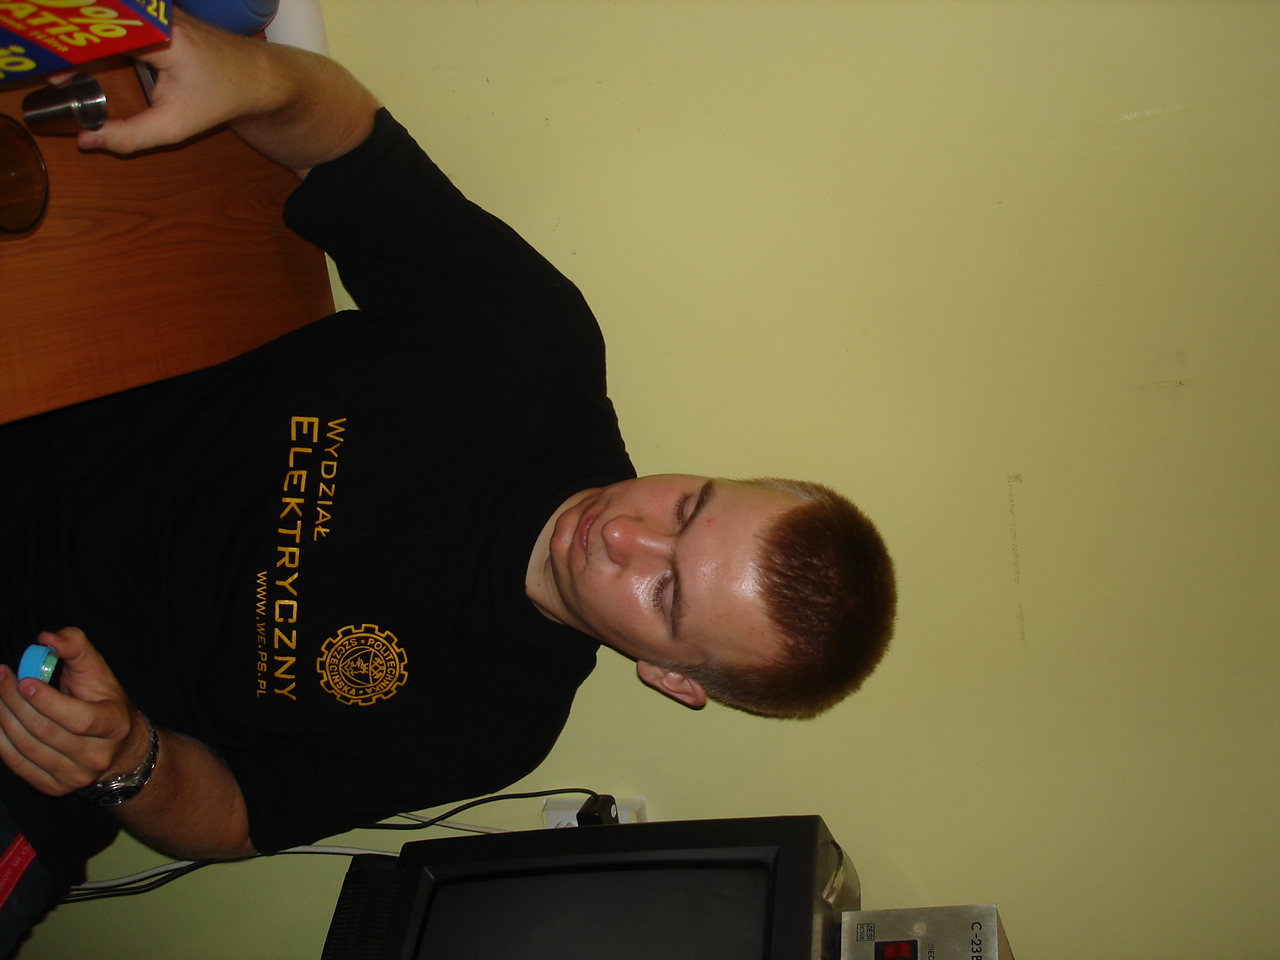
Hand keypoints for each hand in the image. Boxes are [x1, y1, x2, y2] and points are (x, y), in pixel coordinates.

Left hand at [0, 627, 147, 797]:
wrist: (119, 747)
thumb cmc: (103, 700)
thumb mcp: (98, 670)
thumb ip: (76, 646)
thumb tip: (46, 638)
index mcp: (114, 725)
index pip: (78, 719)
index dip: (47, 702)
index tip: (24, 680)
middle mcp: (97, 756)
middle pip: (46, 732)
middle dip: (15, 703)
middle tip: (0, 678)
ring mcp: (75, 776)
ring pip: (27, 749)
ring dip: (3, 719)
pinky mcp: (54, 787)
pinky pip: (18, 765)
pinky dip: (0, 740)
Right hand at [73, 11, 270, 155]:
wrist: (255, 76)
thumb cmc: (219, 98)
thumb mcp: (176, 126)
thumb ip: (130, 137)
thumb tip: (87, 141)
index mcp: (157, 36)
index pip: (101, 35)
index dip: (73, 54)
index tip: (59, 77)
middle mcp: (152, 15)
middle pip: (98, 23)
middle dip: (72, 46)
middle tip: (56, 74)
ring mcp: (153, 11)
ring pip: (105, 21)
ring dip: (83, 41)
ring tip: (66, 69)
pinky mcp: (152, 14)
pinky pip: (117, 22)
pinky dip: (98, 38)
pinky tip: (85, 58)